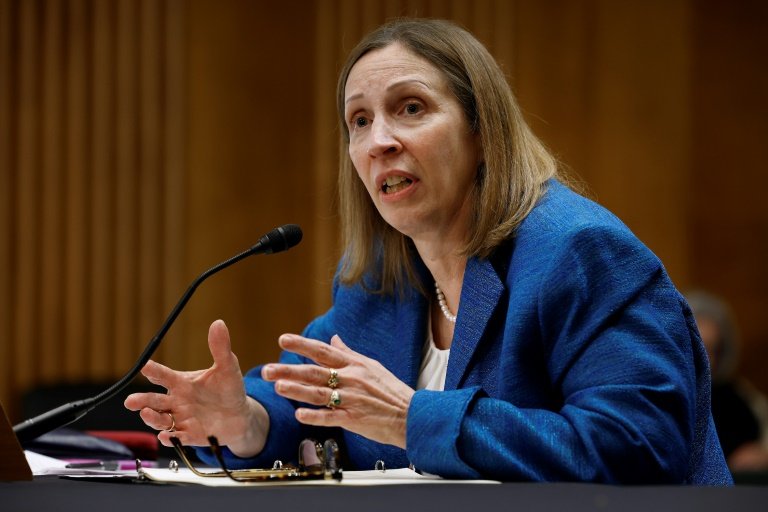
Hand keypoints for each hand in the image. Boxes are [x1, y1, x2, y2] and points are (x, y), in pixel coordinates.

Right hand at [124, 319, 268, 456]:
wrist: (240, 416)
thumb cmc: (229, 389)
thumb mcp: (228, 367)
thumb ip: (220, 348)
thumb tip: (218, 323)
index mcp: (182, 383)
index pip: (164, 375)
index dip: (154, 371)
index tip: (145, 366)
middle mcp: (177, 401)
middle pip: (154, 401)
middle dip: (141, 401)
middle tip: (131, 402)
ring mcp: (181, 419)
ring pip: (160, 420)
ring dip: (151, 418)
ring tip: (146, 413)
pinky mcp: (190, 436)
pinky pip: (177, 438)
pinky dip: (170, 438)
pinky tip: (166, 437)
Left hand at [261, 333, 414, 448]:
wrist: (411, 415)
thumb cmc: (391, 390)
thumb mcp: (371, 366)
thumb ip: (349, 353)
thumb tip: (334, 338)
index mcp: (353, 365)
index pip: (322, 351)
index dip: (302, 345)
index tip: (283, 339)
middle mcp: (350, 379)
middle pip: (314, 372)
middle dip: (288, 370)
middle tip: (266, 369)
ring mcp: (351, 399)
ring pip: (319, 393)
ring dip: (297, 390)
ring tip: (277, 387)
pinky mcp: (354, 419)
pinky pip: (330, 417)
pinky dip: (314, 416)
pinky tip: (299, 414)